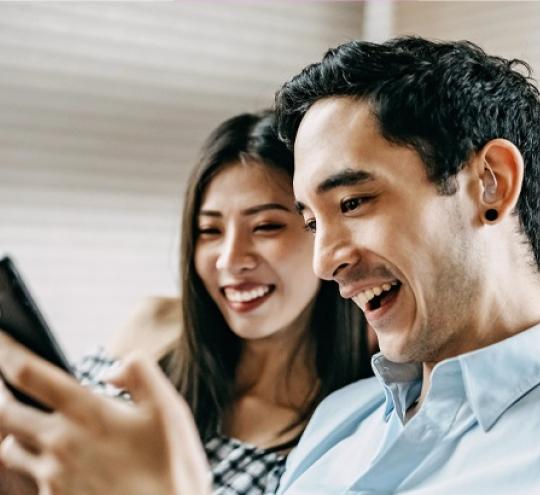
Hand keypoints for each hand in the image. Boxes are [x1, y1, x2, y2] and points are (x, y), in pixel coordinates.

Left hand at [0, 332, 210, 494]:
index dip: (7, 352)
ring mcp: (53, 477)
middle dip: (0, 396)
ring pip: (11, 449)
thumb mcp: (169, 409)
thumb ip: (141, 373)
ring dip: (16, 434)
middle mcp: (60, 443)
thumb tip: (113, 368)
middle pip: (5, 413)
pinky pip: (31, 479)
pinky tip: (60, 466)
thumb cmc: (171, 467)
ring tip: (29, 429)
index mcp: (86, 413)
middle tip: (2, 388)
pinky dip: (37, 467)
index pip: (30, 374)